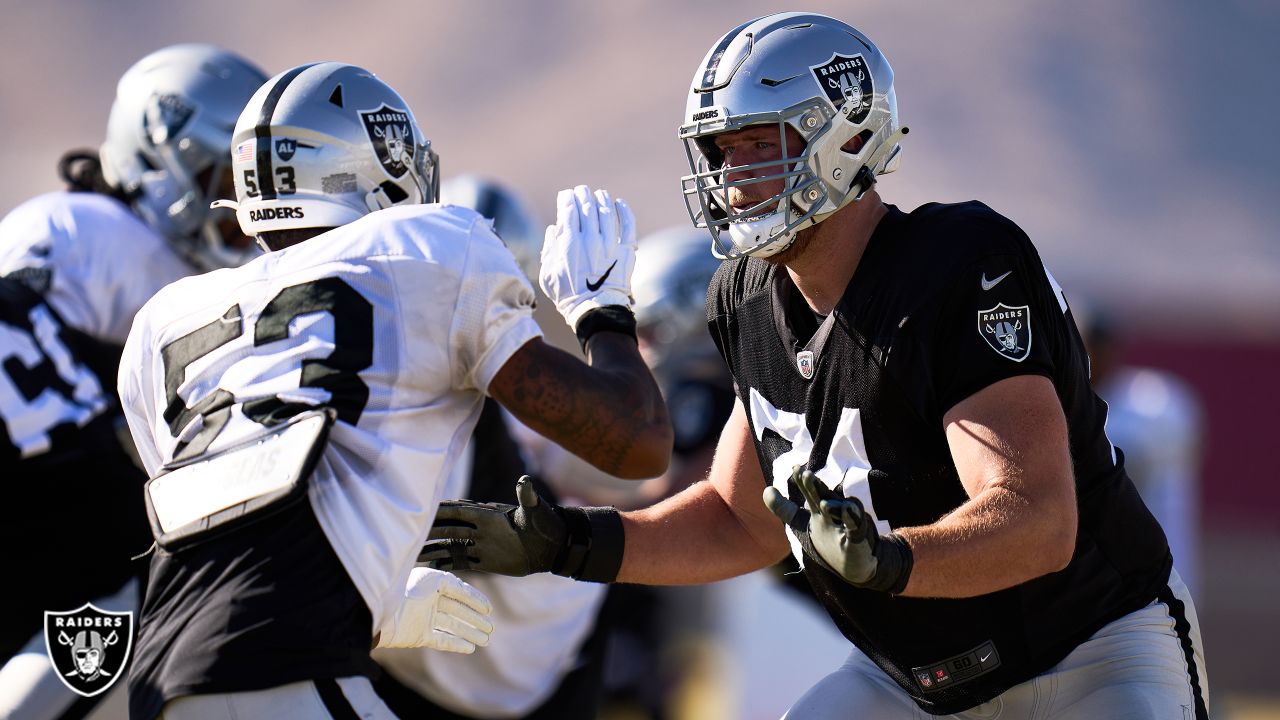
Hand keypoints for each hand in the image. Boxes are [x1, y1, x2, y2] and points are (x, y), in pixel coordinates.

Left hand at [375, 567, 493, 652]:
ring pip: (453, 627)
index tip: (489, 610)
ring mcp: (425, 620)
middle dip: (476, 620)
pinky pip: (442, 640)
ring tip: (486, 640)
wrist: (380, 610)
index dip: (476, 600)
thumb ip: (452, 583)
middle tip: (491, 629)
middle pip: (459, 612)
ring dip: (470, 633)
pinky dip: (456, 644)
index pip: (460, 593)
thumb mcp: (433, 579)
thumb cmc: (405, 589)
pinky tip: (470, 648)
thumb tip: (467, 588)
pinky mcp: (419, 636)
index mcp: (433, 585)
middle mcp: (430, 602)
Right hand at [421, 476, 568, 576]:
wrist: (553, 546)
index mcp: (488, 515)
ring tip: (410, 555)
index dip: (439, 511)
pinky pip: (462, 562)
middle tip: (403, 535)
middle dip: (427, 531)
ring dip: (431, 549)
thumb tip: (525, 480)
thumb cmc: (545, 524)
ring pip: (450, 546)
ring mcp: (482, 545)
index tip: (419, 512)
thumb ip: (526, 496)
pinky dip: (446, 564)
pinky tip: (430, 567)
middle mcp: (480, 529)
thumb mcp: (535, 509)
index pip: (458, 511)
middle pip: (448, 528)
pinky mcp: (486, 560)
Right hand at [539, 185, 636, 330]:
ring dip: (602, 199)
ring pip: (607, 211)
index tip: (566, 195)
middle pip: (587, 206)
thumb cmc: (568, 294)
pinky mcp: (625, 250)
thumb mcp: (548, 273)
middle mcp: (590, 239)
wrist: (595, 310)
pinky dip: (624, 211)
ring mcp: (610, 244)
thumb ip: (549, 248)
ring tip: (600, 195)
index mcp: (569, 243)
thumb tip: (555, 228)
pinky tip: (620, 203)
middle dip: (583, 195)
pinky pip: (627, 224)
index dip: (567, 198)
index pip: (569, 209)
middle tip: (582, 191)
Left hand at [763, 466, 912, 593]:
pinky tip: (848, 510)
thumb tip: (766, 489)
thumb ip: (785, 509)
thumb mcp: (803, 527)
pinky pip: (855, 526)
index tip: (795, 468)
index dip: (802, 482)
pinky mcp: (858, 536)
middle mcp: (833, 513)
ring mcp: (846, 523)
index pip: (809, 493)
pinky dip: (852, 518)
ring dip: (834, 507)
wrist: (860, 565)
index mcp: (819, 511)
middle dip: (815, 487)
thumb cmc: (830, 542)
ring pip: (841, 510)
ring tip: (824, 505)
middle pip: (823, 497)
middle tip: (806, 475)